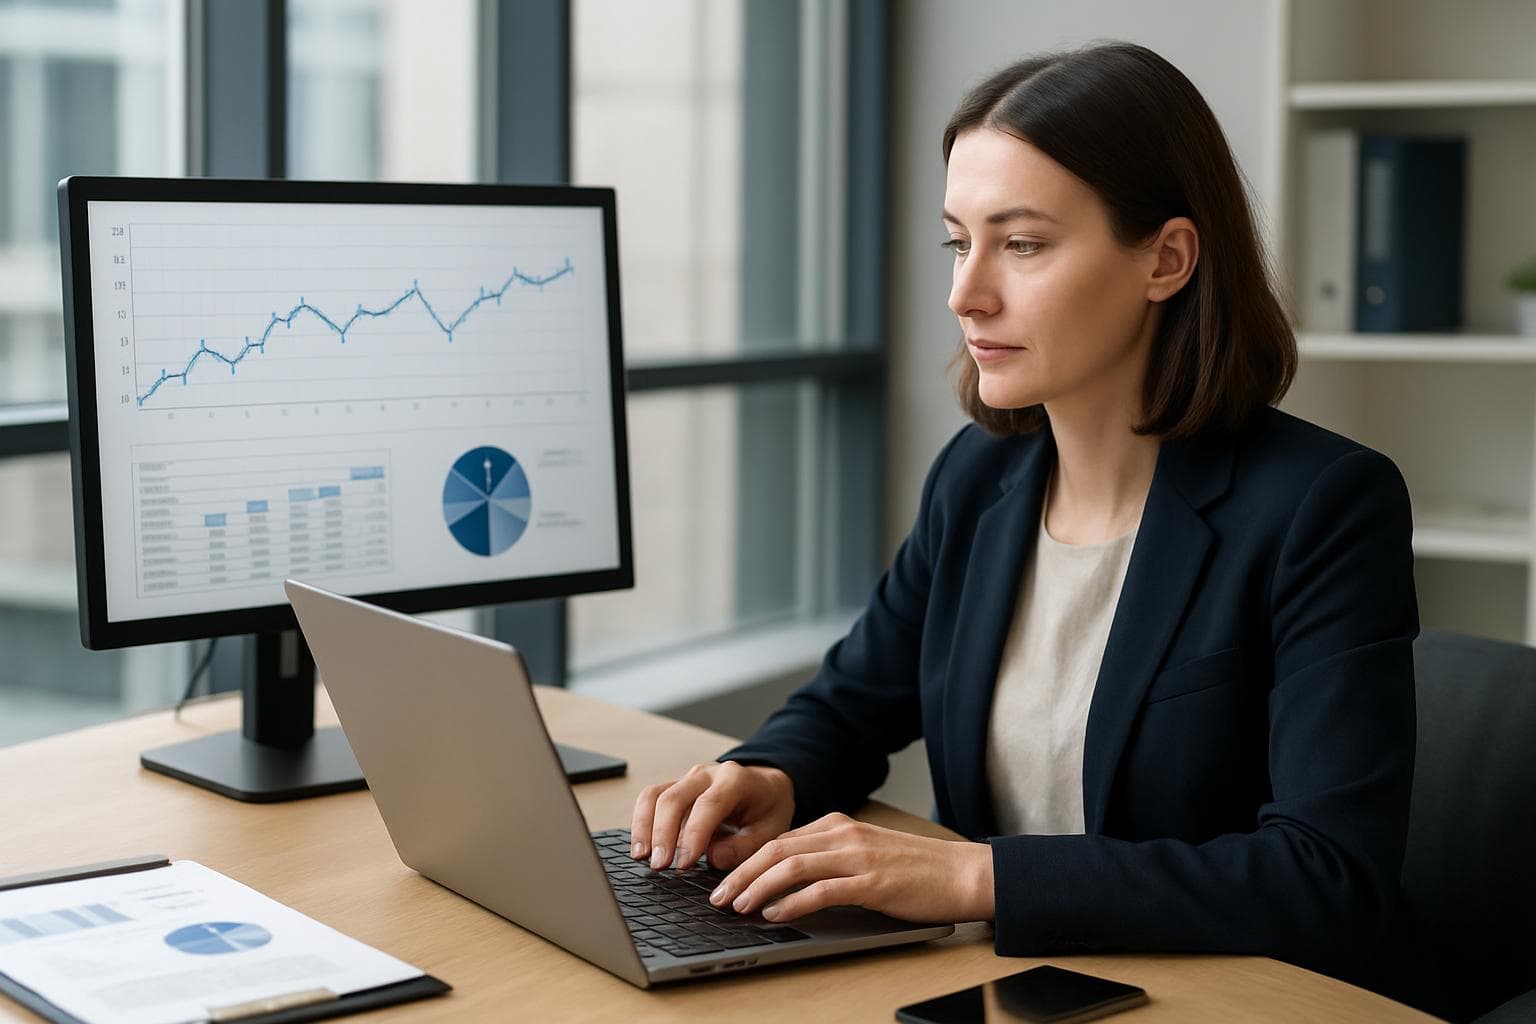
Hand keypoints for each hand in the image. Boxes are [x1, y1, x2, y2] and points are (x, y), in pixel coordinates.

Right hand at [630, 761, 794, 871]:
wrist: (765, 788)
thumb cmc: (767, 809)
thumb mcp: (770, 831)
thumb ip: (745, 846)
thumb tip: (712, 857)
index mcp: (735, 780)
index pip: (708, 805)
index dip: (693, 835)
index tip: (683, 864)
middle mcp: (706, 774)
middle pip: (675, 798)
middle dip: (663, 833)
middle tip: (660, 865)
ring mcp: (687, 780)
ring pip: (655, 796)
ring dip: (644, 827)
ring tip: (642, 857)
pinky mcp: (675, 789)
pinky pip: (650, 800)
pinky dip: (641, 822)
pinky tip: (641, 848)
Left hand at [706, 812, 994, 924]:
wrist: (963, 873)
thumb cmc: (916, 870)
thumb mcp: (865, 854)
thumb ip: (830, 858)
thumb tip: (786, 879)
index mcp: (839, 825)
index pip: (779, 838)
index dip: (745, 859)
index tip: (723, 880)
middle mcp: (844, 834)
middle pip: (776, 848)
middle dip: (740, 873)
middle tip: (716, 896)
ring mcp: (858, 856)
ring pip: (791, 865)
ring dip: (757, 887)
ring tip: (737, 906)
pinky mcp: (872, 881)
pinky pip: (821, 889)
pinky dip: (792, 902)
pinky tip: (775, 914)